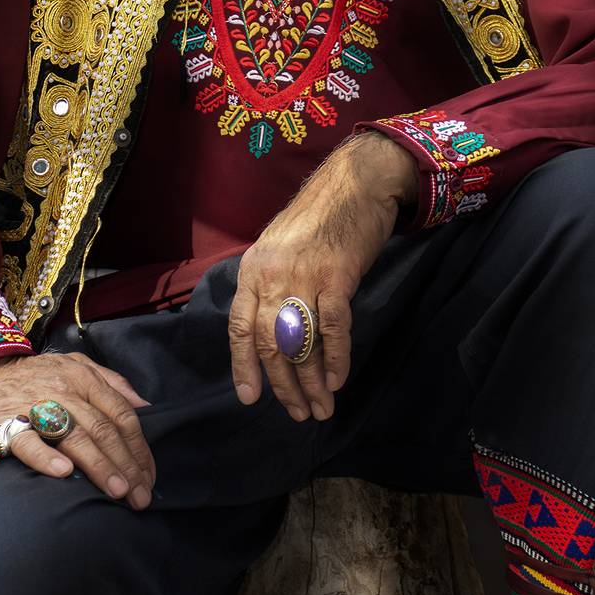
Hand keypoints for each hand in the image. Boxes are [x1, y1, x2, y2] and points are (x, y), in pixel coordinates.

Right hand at [0, 349, 155, 506]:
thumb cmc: (30, 379)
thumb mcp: (73, 367)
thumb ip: (110, 381)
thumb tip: (144, 405)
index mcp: (82, 377)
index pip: (120, 413)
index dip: (139, 447)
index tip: (149, 477)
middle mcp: (62, 388)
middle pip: (102, 428)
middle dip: (127, 464)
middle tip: (141, 496)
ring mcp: (32, 405)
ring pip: (74, 435)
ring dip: (99, 465)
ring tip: (118, 491)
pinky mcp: (3, 423)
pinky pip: (27, 441)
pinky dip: (46, 456)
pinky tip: (64, 473)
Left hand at [228, 131, 418, 423]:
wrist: (354, 182)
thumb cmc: (319, 216)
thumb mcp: (279, 246)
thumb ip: (271, 283)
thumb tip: (273, 329)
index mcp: (253, 269)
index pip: (240, 327)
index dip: (244, 366)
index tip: (251, 398)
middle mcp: (272, 275)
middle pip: (271, 343)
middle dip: (284, 385)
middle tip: (299, 413)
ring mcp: (304, 276)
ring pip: (301, 342)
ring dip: (311, 381)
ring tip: (321, 408)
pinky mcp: (337, 277)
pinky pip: (332, 328)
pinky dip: (336, 358)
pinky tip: (338, 380)